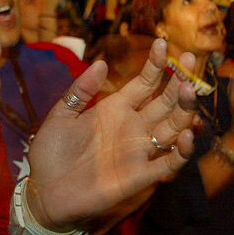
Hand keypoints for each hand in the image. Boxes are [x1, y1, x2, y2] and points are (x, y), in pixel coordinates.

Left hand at [24, 38, 196, 231]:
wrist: (45, 192)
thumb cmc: (51, 153)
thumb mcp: (61, 115)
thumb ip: (80, 91)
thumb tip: (100, 62)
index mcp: (116, 108)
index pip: (145, 83)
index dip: (155, 63)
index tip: (161, 42)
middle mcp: (134, 127)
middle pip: (166, 101)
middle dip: (179, 79)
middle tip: (189, 57)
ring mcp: (139, 151)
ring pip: (173, 127)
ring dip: (185, 109)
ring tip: (189, 89)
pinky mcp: (141, 176)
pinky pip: (169, 162)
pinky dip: (182, 150)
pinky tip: (187, 134)